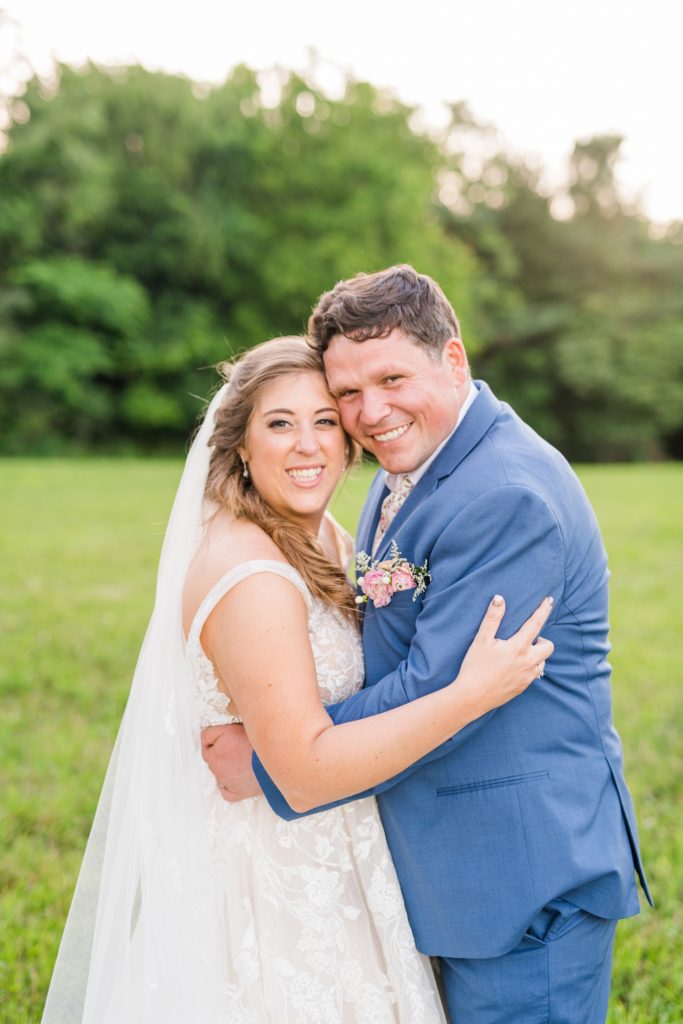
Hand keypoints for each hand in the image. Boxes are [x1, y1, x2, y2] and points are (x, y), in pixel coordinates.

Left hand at [201, 724, 261, 801]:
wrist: (274, 761)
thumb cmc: (256, 745)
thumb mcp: (231, 728)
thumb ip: (213, 732)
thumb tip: (206, 735)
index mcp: (214, 754)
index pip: (206, 742)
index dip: (216, 736)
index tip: (225, 735)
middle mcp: (218, 770)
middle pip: (213, 758)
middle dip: (221, 752)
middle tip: (237, 745)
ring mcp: (227, 783)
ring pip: (220, 773)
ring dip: (227, 767)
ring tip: (242, 759)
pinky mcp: (238, 793)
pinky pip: (227, 791)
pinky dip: (229, 785)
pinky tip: (236, 777)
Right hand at [455, 595, 554, 717]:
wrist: (472, 697)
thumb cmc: (475, 667)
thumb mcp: (481, 640)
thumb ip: (492, 618)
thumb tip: (499, 598)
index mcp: (518, 647)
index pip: (536, 624)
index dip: (543, 610)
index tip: (550, 600)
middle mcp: (528, 662)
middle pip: (549, 646)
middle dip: (542, 639)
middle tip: (527, 638)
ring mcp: (528, 677)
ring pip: (542, 661)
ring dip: (536, 654)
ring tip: (520, 653)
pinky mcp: (524, 687)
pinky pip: (534, 674)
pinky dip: (530, 666)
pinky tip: (514, 667)